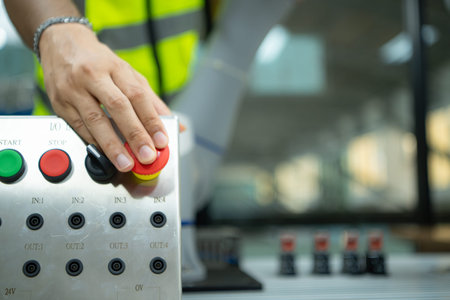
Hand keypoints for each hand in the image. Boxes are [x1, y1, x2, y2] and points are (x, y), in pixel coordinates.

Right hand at [39, 23, 170, 171]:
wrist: (61, 43)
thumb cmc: (99, 62)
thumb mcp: (128, 73)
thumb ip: (151, 100)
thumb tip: (176, 124)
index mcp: (116, 67)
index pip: (138, 96)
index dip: (151, 120)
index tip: (161, 141)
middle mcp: (94, 76)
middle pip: (118, 107)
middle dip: (134, 134)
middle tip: (146, 156)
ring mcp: (74, 89)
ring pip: (95, 120)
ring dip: (112, 145)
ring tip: (126, 163)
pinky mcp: (60, 103)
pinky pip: (79, 126)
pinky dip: (94, 142)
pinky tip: (106, 154)